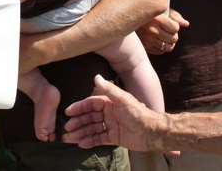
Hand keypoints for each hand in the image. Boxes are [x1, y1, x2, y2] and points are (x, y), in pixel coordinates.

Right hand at [63, 75, 179, 155]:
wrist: (153, 132)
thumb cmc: (139, 114)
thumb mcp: (124, 99)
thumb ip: (109, 89)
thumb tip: (96, 77)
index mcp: (109, 103)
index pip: (90, 104)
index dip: (79, 108)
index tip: (68, 112)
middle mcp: (109, 114)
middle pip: (89, 117)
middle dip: (78, 122)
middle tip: (68, 128)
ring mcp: (111, 126)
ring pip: (92, 129)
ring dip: (81, 133)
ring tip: (72, 138)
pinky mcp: (114, 137)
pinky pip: (99, 139)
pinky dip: (90, 141)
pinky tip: (82, 144)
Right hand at [136, 9, 188, 54]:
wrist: (127, 16)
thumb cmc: (147, 11)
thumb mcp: (160, 9)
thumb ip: (174, 15)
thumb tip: (186, 24)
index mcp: (156, 18)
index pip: (175, 28)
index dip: (175, 26)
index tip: (170, 23)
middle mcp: (151, 30)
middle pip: (173, 38)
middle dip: (173, 35)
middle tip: (168, 31)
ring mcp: (147, 39)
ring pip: (167, 47)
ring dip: (169, 43)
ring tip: (165, 37)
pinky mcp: (143, 46)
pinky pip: (159, 52)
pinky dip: (161, 48)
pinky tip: (158, 41)